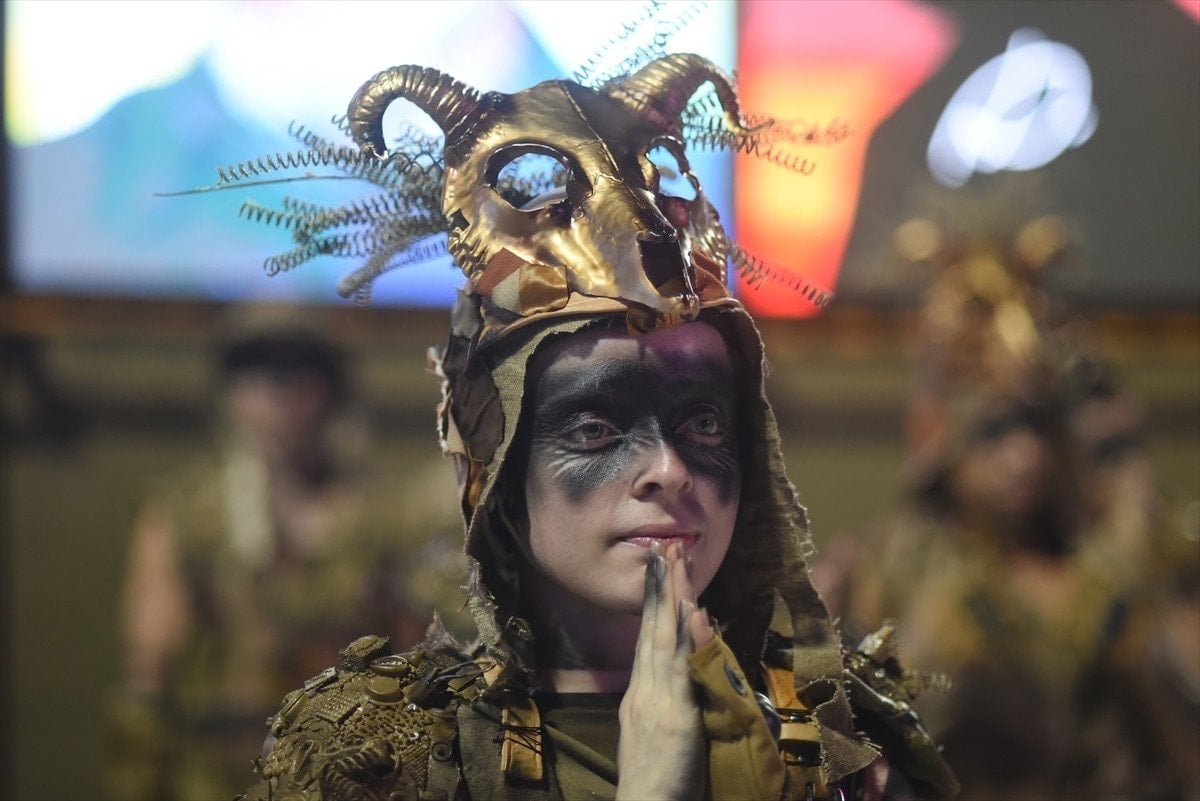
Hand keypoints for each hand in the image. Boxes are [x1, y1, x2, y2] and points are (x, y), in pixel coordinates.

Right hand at [616, 542, 712, 799]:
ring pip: (663, 638)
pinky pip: (680, 668)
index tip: (660, 572)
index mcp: (640, 697)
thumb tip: (676, 682)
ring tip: (674, 562)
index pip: (648, 641)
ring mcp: (656, 701)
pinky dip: (684, 636)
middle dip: (660, 588)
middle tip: (665, 548)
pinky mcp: (673, 716)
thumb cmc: (656, 784)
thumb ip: (666, 705)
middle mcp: (643, 692)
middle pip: (651, 629)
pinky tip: (690, 610)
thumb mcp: (658, 736)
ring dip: (670, 598)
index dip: (655, 605)